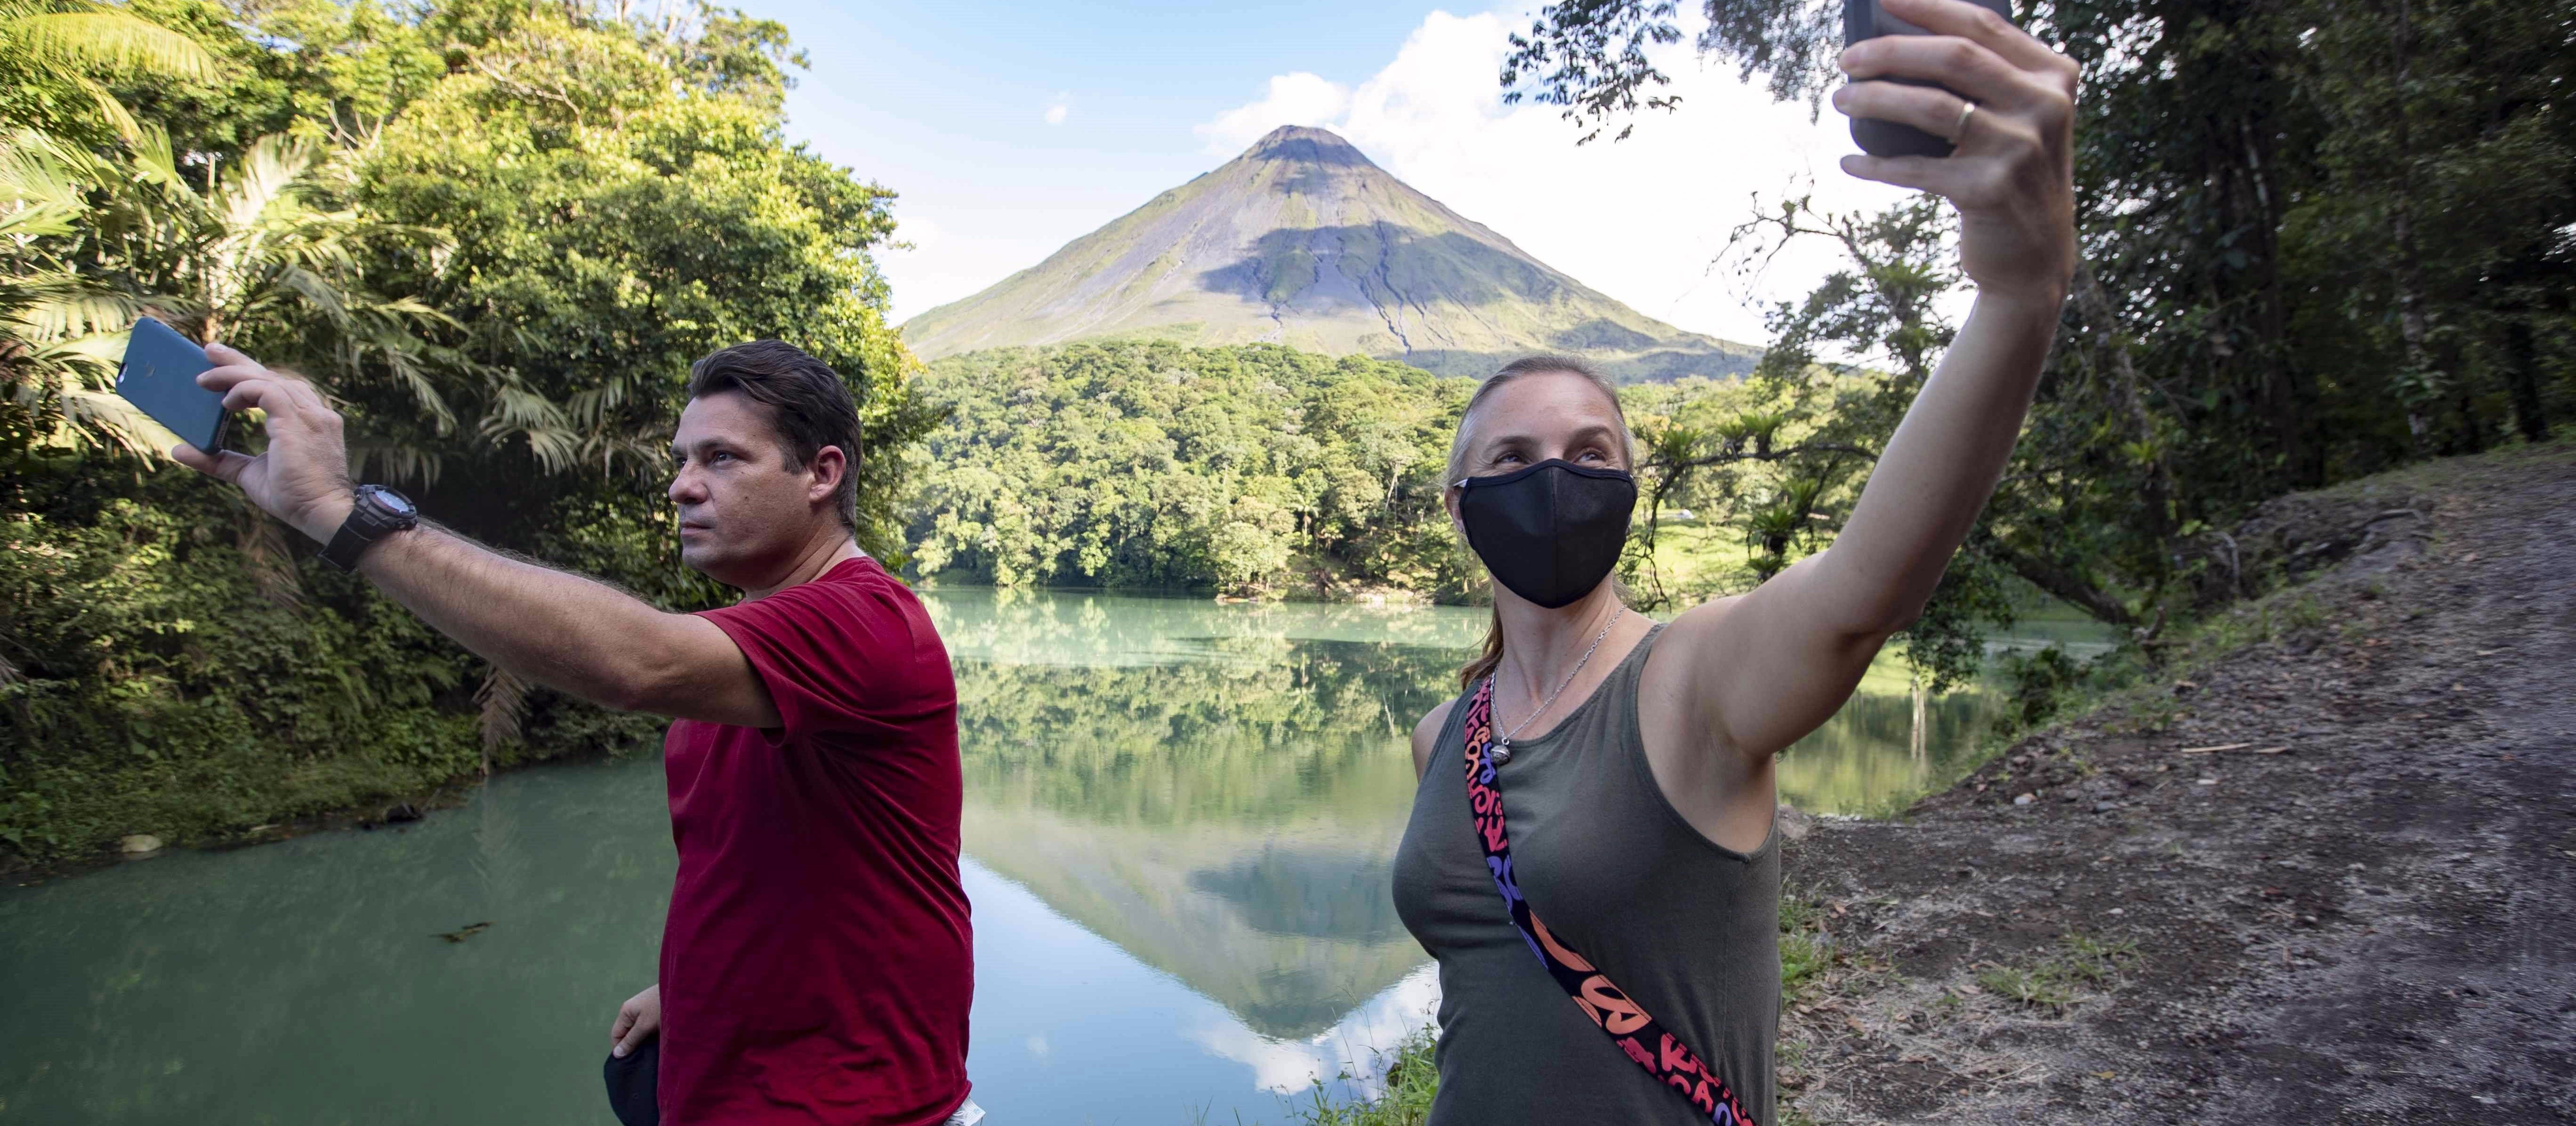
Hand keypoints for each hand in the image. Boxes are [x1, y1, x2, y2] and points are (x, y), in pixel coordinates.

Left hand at [170, 343, 356, 543]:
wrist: (323, 514)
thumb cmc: (295, 497)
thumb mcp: (249, 474)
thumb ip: (220, 460)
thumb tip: (179, 450)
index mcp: (308, 421)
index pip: (279, 387)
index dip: (252, 373)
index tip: (226, 366)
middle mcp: (313, 413)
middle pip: (272, 375)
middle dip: (238, 361)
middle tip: (209, 351)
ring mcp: (309, 415)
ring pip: (267, 379)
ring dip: (233, 375)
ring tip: (204, 380)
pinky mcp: (298, 421)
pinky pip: (266, 391)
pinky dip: (242, 391)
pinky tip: (225, 404)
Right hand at [609, 984, 659, 1057]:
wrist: (686, 989)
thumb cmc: (663, 1005)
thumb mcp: (645, 1025)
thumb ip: (631, 1040)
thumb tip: (616, 1054)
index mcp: (626, 1012)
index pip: (616, 1035)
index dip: (621, 1049)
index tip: (629, 1062)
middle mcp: (634, 1011)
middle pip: (628, 1034)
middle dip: (634, 1047)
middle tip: (642, 1060)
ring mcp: (646, 1011)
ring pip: (641, 1032)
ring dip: (646, 1042)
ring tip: (653, 1054)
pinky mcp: (658, 1012)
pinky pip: (651, 1028)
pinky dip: (654, 1036)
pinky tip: (661, 1044)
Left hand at [1834, 0, 2078, 301]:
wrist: (2036, 256)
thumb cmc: (2013, 173)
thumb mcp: (2021, 118)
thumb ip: (1991, 78)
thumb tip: (1898, 43)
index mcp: (2053, 76)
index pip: (1982, 24)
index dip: (1927, 5)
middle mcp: (2044, 106)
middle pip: (1953, 57)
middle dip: (1890, 51)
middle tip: (1846, 59)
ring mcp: (2021, 149)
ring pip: (1930, 106)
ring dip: (1874, 99)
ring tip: (1841, 99)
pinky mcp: (1990, 191)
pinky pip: (1916, 168)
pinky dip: (1876, 165)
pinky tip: (1850, 162)